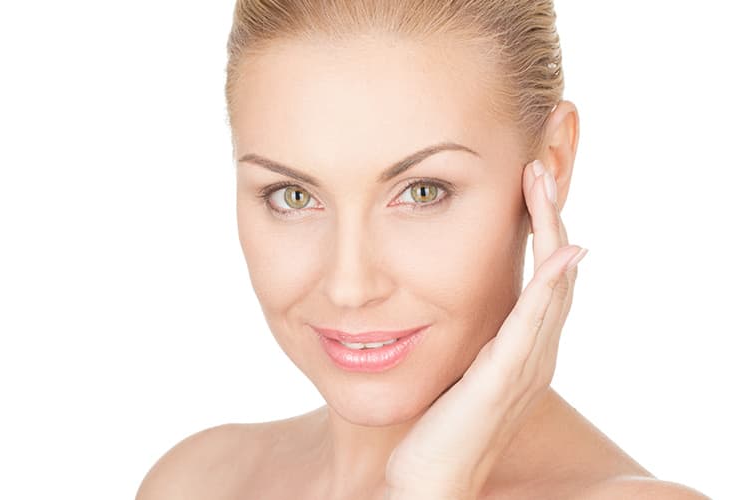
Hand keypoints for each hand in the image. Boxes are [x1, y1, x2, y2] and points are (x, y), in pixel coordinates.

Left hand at [384, 159, 587, 498]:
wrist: (428, 480)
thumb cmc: (435, 429)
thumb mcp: (453, 370)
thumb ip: (464, 337)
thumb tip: (439, 302)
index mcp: (522, 349)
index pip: (541, 277)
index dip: (539, 230)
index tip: (527, 183)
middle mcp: (535, 355)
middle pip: (557, 273)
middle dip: (551, 217)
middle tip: (542, 166)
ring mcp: (525, 368)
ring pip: (552, 288)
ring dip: (551, 232)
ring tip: (545, 184)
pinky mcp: (503, 380)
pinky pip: (533, 325)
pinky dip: (548, 287)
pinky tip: (559, 253)